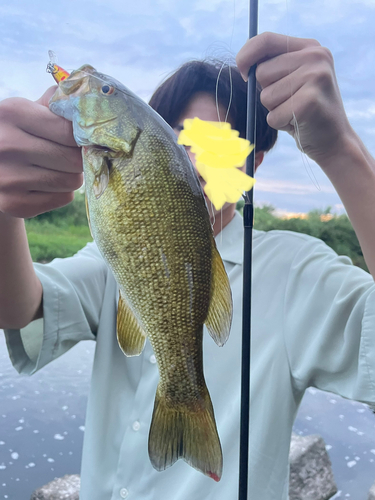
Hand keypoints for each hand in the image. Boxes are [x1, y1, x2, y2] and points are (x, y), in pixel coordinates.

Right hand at [0, 87, 82, 218]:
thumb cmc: (18, 134)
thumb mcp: (29, 111)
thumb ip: (58, 104)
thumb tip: (92, 102)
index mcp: (12, 113)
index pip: (69, 131)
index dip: (84, 137)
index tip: (86, 139)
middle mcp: (6, 145)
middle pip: (74, 159)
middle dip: (79, 158)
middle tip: (71, 154)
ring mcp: (8, 178)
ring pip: (72, 181)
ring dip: (72, 175)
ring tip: (57, 167)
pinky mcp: (14, 203)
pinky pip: (64, 198)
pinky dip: (62, 192)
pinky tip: (46, 183)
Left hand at [236, 32, 352, 165]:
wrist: (334, 139)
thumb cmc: (304, 110)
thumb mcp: (293, 79)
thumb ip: (273, 66)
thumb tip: (243, 65)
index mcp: (309, 47)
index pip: (265, 40)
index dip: (246, 55)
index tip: (242, 73)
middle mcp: (315, 57)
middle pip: (261, 72)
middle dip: (267, 92)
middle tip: (289, 101)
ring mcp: (315, 77)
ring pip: (265, 96)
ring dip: (274, 110)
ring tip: (294, 112)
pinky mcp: (310, 102)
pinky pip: (273, 116)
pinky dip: (280, 124)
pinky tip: (297, 123)